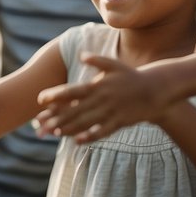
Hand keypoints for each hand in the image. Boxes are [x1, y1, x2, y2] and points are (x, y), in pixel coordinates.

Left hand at [35, 54, 168, 141]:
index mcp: (97, 85)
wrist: (156, 89)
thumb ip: (97, 60)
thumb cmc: (132, 76)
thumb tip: (82, 55)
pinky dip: (89, 136)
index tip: (40, 101)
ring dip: (67, 128)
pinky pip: (102, 131)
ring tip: (53, 133)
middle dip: (55, 118)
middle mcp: (101, 98)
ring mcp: (110, 111)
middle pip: (73, 110)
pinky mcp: (119, 122)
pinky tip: (77, 141)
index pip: (71, 91)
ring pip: (84, 122)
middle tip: (39, 126)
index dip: (54, 96)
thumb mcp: (114, 64)